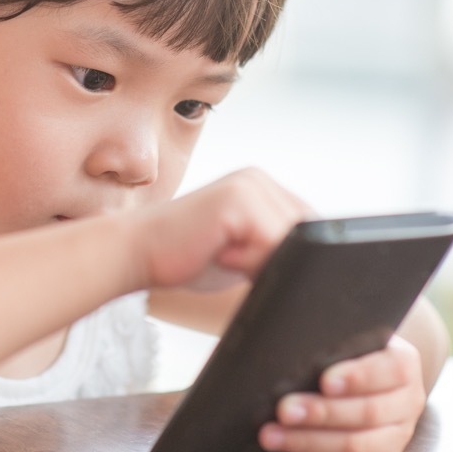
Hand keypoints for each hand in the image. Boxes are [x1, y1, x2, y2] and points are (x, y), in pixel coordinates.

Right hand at [130, 168, 313, 290]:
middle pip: (306, 232)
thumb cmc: (186, 257)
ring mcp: (249, 185)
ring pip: (292, 240)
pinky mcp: (237, 198)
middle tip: (237, 264)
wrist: (136, 252)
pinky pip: (272, 242)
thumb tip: (317, 269)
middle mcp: (259, 179)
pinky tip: (222, 255)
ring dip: (264, 263)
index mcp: (262, 188)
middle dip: (282, 260)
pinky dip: (254, 261)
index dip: (298, 256)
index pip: (308, 227)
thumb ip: (275, 249)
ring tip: (226, 258)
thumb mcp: (244, 253)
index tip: (270, 272)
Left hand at [257, 335, 426, 451]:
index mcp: (403, 362)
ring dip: (310, 441)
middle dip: (321, 413)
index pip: (391, 370)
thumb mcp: (340, 329)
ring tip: (271, 434)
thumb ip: (324, 325)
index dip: (358, 377)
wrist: (357, 373)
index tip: (324, 379)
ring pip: (356, 446)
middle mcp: (408, 401)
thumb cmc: (339, 345)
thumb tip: (283, 313)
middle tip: (282, 408)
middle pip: (368, 413)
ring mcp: (397, 436)